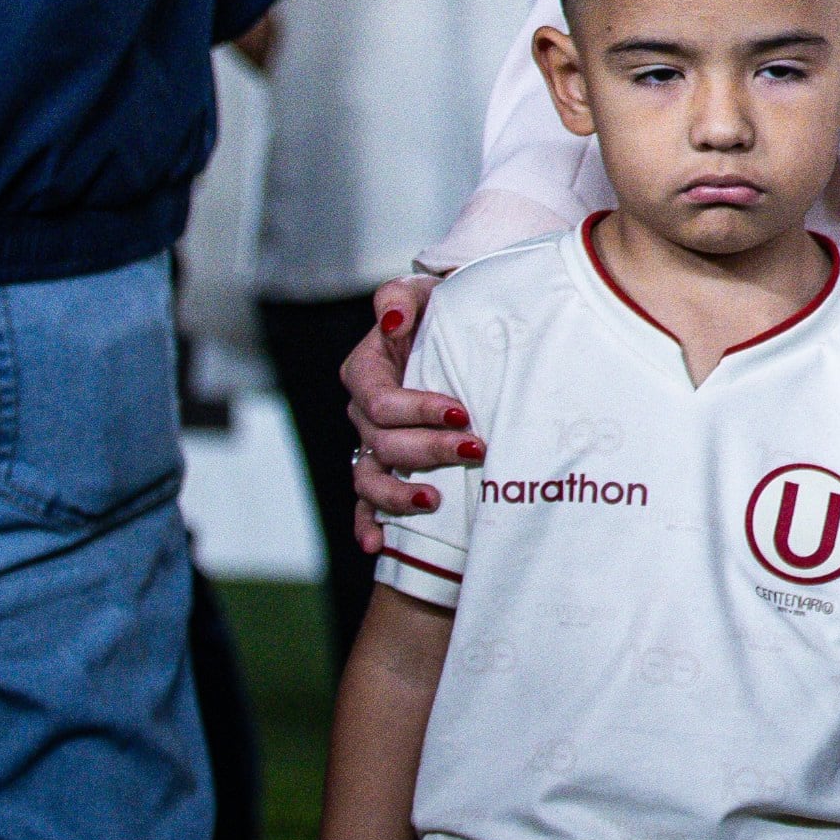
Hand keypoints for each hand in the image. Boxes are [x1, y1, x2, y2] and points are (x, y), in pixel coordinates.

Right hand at [340, 275, 474, 552]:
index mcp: (366, 371)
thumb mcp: (425, 293)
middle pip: (384, 443)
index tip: (461, 412)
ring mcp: (371, 444)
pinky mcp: (384, 467)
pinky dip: (368, 524)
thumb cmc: (441, 310)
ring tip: (432, 502)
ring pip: (370, 479)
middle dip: (428, 450)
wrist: (458, 331)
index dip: (417, 410)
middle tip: (475, 450)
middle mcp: (363, 413)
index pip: (382, 401)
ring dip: (398, 496)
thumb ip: (401, 297)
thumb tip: (390, 317)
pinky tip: (378, 545)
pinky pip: (366, 503)